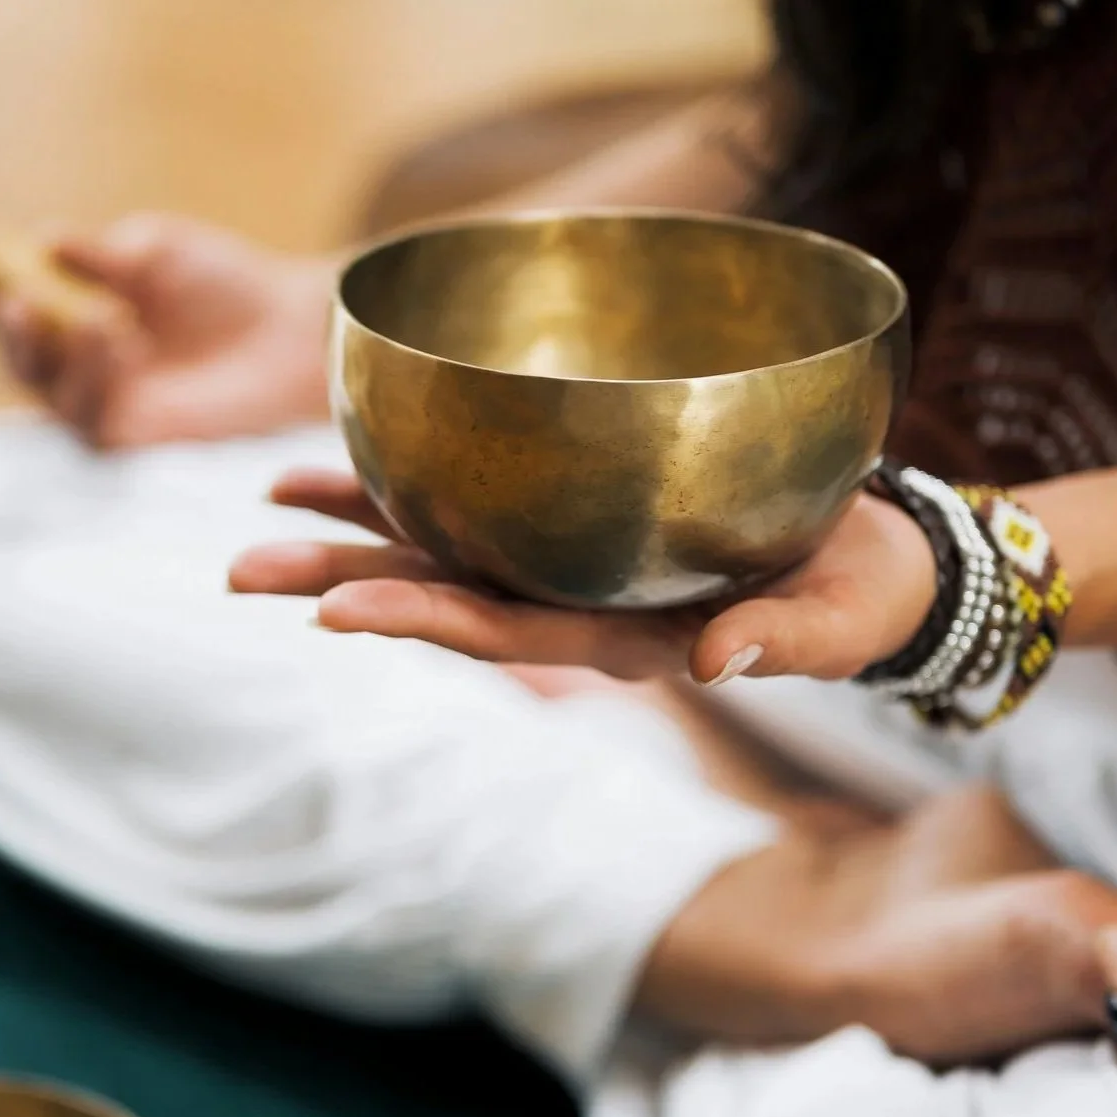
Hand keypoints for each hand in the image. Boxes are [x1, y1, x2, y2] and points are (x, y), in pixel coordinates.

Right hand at [0, 212, 333, 448]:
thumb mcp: (154, 252)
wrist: (295, 334)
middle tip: (15, 301)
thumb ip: (94, 254)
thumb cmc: (230, 287)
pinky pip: (87, 418)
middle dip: (1, 331)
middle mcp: (81, 365)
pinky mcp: (134, 444)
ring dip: (56, 351)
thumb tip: (38, 244)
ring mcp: (104, 407)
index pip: (0, 306)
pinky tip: (116, 339)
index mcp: (75, 310)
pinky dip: (92, 375)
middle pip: (12, 358)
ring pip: (44, 390)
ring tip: (100, 318)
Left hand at [230, 470, 941, 685]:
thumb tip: (716, 661)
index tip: (332, 612)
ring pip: (448, 546)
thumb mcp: (839, 621)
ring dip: (355, 530)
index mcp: (627, 638)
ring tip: (266, 505)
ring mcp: (577, 563)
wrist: (878, 562)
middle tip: (238, 571)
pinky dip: (419, 480)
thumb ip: (783, 642)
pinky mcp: (590, 518)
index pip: (506, 632)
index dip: (420, 619)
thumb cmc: (862, 595)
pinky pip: (489, 500)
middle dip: (344, 580)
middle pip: (445, 594)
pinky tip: (354, 456)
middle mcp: (580, 603)